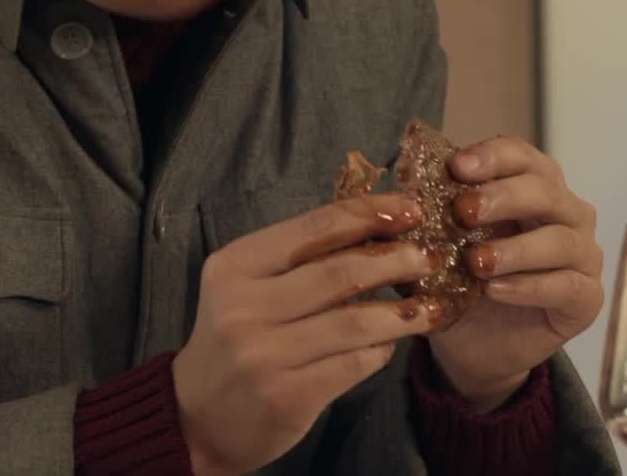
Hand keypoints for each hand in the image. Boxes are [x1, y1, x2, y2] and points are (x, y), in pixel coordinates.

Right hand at [172, 193, 444, 475]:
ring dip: (402, 311)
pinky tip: (392, 343)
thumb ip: (298, 258)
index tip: (410, 210)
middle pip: (339, 272)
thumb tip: (376, 224)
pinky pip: (353, 364)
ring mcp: (263, 355)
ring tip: (429, 306)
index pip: (314, 227)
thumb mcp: (247, 286)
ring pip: (354, 321)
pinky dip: (382, 350)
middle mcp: (243, 307)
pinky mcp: (286, 397)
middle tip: (430, 257)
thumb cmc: (234, 337)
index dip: (369, 214)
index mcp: (234, 265)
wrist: (197, 416)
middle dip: (396, 260)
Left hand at [425, 136, 604, 409]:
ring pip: (561, 240)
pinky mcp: (586, 299)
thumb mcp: (436, 246)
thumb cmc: (459, 282)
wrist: (470, 345)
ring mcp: (582, 255)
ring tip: (477, 262)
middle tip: (465, 211)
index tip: (457, 167)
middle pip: (546, 190)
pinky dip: (530, 286)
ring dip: (516, 248)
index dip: (492, 156)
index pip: (522, 156)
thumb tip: (401, 195)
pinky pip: (568, 286)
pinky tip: (496, 291)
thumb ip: (426, 218)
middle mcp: (566, 213)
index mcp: (532, 186)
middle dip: (503, 197)